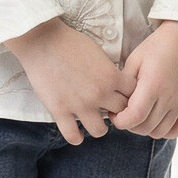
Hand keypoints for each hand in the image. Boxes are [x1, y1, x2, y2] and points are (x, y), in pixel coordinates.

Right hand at [4, 17, 137, 145]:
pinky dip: (76, 137)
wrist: (42, 41)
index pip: (134, 95)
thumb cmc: (70, 42)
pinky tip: (75, 132)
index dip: (129, 95)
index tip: (121, 95)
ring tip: (92, 120)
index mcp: (112, 76)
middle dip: (116, 111)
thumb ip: (109, 70)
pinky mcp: (60, 111)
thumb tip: (116, 83)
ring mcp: (80, 105)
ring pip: (100, 131)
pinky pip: (73, 136)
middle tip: (108, 109)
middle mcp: (99, 94)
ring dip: (98, 126)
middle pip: (121, 113)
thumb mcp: (98, 52)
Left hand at [106, 20, 177, 137]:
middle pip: (145, 127)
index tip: (115, 114)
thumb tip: (115, 101)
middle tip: (124, 115)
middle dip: (129, 125)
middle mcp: (169, 97)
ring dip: (146, 129)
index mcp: (153, 85)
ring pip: (160, 132)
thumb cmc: (159, 45)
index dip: (120, 121)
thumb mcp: (135, 60)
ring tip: (140, 117)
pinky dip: (167, 131)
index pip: (133, 117)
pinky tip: (158, 122)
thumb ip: (124, 83)